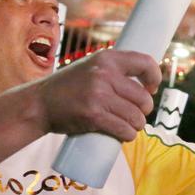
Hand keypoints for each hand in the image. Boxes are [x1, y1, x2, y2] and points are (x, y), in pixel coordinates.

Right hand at [30, 50, 160, 140]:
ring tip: (130, 125)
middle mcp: (104, 74)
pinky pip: (124, 129)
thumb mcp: (91, 67)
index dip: (155, 77)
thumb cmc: (69, 87)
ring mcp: (99, 95)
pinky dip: (128, 135)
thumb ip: (114, 70)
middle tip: (136, 114)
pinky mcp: (93, 116)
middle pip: (143, 97)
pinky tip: (125, 134)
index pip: (145, 63)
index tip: (152, 88)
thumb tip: (146, 83)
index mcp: (107, 58)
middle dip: (144, 110)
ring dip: (137, 125)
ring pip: (136, 116)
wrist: (39, 104)